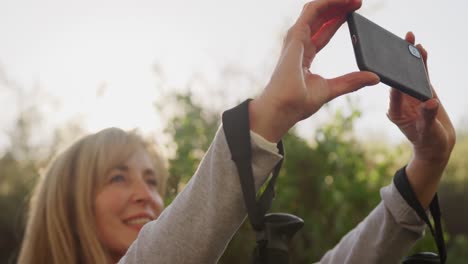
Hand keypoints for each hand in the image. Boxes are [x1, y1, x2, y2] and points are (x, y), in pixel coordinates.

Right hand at [250, 0, 378, 141]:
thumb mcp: (331, 89)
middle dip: (338, 7)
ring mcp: (295, 39)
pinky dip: (328, 2)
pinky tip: (343, 0)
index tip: (355, 12)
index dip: (338, 19)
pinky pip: (312, 11)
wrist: (283, 108)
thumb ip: (351, 81)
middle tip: (358, 1)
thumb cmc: (298, 104)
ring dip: (334, 1)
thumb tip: (374, 78)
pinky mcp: (296, 36)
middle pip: (320, 18)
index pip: (323, 31)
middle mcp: (299, 44)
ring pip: (315, 10)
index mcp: (305, 56)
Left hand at [387, 32, 455, 207]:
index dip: (396, 79)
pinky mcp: (421, 92)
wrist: (436, 144)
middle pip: (399, 79)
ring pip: (410, 74)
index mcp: (396, 112)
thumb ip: (427, 117)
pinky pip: (421, 75)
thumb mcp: (428, 131)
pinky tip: (421, 50)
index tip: (395, 67)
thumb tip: (430, 102)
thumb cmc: (429, 141)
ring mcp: (410, 95)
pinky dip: (422, 63)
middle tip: (399, 43)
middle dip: (399, 61)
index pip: (394, 93)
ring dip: (411, 58)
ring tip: (411, 40)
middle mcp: (400, 101)